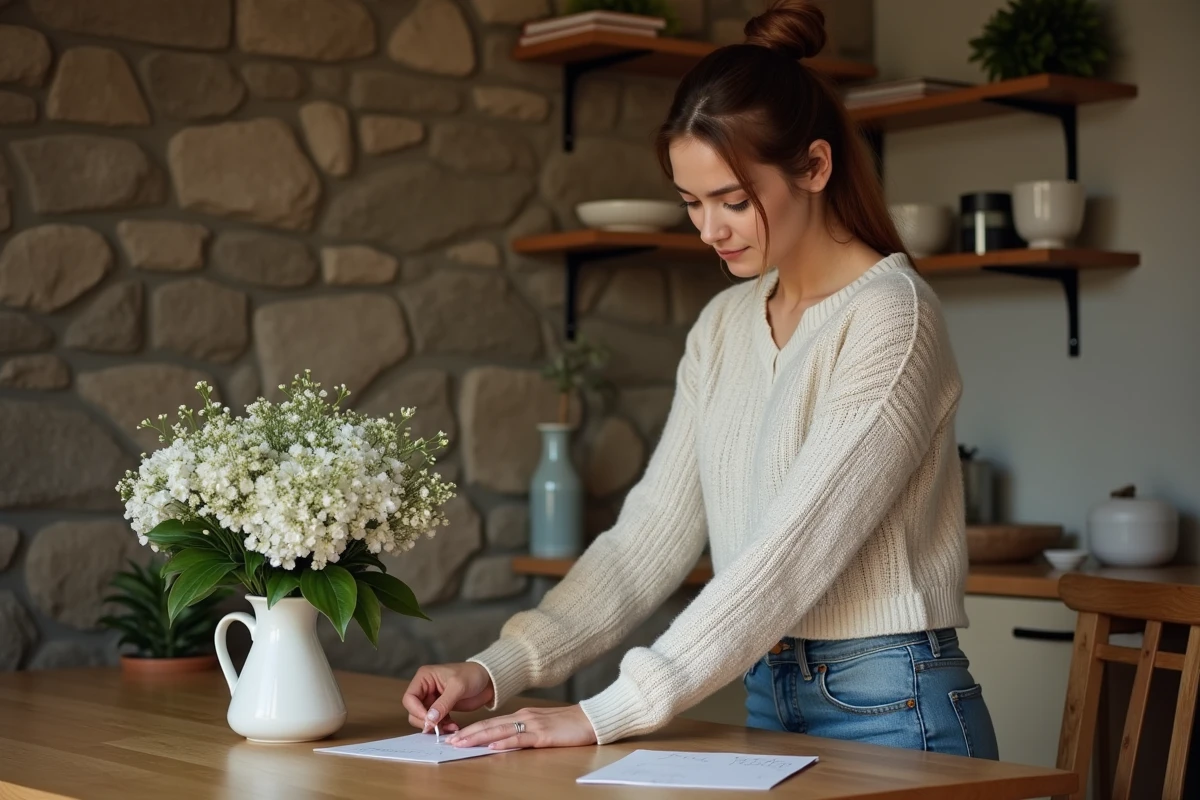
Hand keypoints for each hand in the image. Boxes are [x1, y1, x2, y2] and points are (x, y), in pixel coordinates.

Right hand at [402, 662, 493, 734]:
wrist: (489, 680)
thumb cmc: (473, 675)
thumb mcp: (457, 687)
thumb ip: (443, 704)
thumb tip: (429, 720)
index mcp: (424, 677)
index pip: (410, 698)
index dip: (416, 711)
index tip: (429, 721)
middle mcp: (425, 688)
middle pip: (414, 711)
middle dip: (426, 721)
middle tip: (439, 729)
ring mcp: (433, 699)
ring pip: (425, 718)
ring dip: (436, 726)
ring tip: (451, 728)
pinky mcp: (442, 708)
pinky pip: (436, 721)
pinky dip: (443, 726)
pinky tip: (454, 727)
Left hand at [446, 705, 596, 749]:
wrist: (591, 718)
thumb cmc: (569, 724)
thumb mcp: (543, 726)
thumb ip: (524, 732)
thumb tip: (504, 741)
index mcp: (523, 715)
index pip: (491, 723)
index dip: (471, 729)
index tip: (455, 736)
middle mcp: (524, 717)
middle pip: (490, 725)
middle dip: (468, 733)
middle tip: (449, 741)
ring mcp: (533, 725)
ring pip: (499, 730)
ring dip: (478, 737)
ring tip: (461, 743)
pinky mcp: (544, 735)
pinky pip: (521, 738)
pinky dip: (505, 741)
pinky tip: (493, 744)